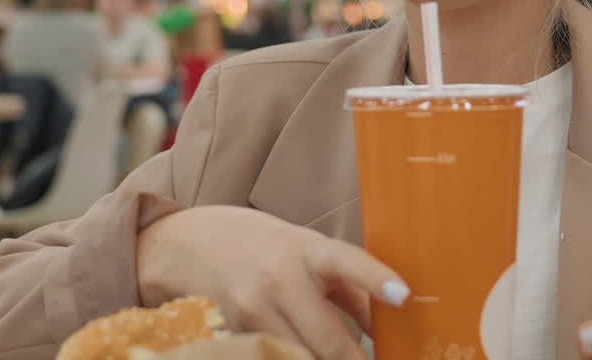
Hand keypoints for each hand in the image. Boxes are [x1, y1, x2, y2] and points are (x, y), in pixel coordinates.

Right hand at [136, 206, 408, 359]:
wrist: (187, 243)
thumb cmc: (263, 246)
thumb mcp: (308, 252)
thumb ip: (350, 288)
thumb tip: (388, 326)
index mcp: (306, 250)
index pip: (347, 261)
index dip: (376, 278)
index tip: (405, 295)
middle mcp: (278, 278)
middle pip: (326, 340)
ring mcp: (251, 308)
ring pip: (299, 358)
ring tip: (336, 356)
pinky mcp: (232, 332)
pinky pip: (272, 357)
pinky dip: (289, 359)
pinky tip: (298, 352)